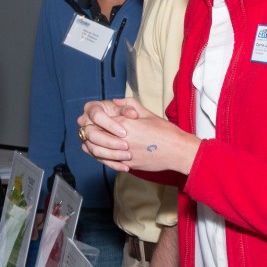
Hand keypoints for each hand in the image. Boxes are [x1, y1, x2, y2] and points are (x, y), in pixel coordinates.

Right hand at [76, 98, 147, 171]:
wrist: (122, 125)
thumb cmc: (124, 113)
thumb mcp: (128, 108)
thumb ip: (130, 107)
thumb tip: (132, 114)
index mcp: (92, 108)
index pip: (96, 116)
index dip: (110, 125)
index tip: (124, 133)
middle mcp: (84, 122)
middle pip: (92, 134)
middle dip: (110, 141)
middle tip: (126, 146)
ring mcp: (85, 137)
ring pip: (94, 149)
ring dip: (112, 154)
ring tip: (128, 156)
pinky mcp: (89, 149)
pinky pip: (98, 158)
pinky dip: (112, 163)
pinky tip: (125, 166)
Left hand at [79, 98, 199, 174]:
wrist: (177, 150)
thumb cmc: (164, 131)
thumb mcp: (146, 113)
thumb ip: (128, 105)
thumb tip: (115, 102)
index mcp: (124, 123)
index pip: (98, 119)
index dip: (93, 119)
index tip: (94, 119)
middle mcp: (120, 138)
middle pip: (93, 135)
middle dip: (89, 133)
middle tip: (90, 131)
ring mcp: (123, 153)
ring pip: (96, 151)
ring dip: (93, 147)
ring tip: (94, 143)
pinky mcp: (127, 164)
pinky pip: (108, 163)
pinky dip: (103, 159)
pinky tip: (104, 155)